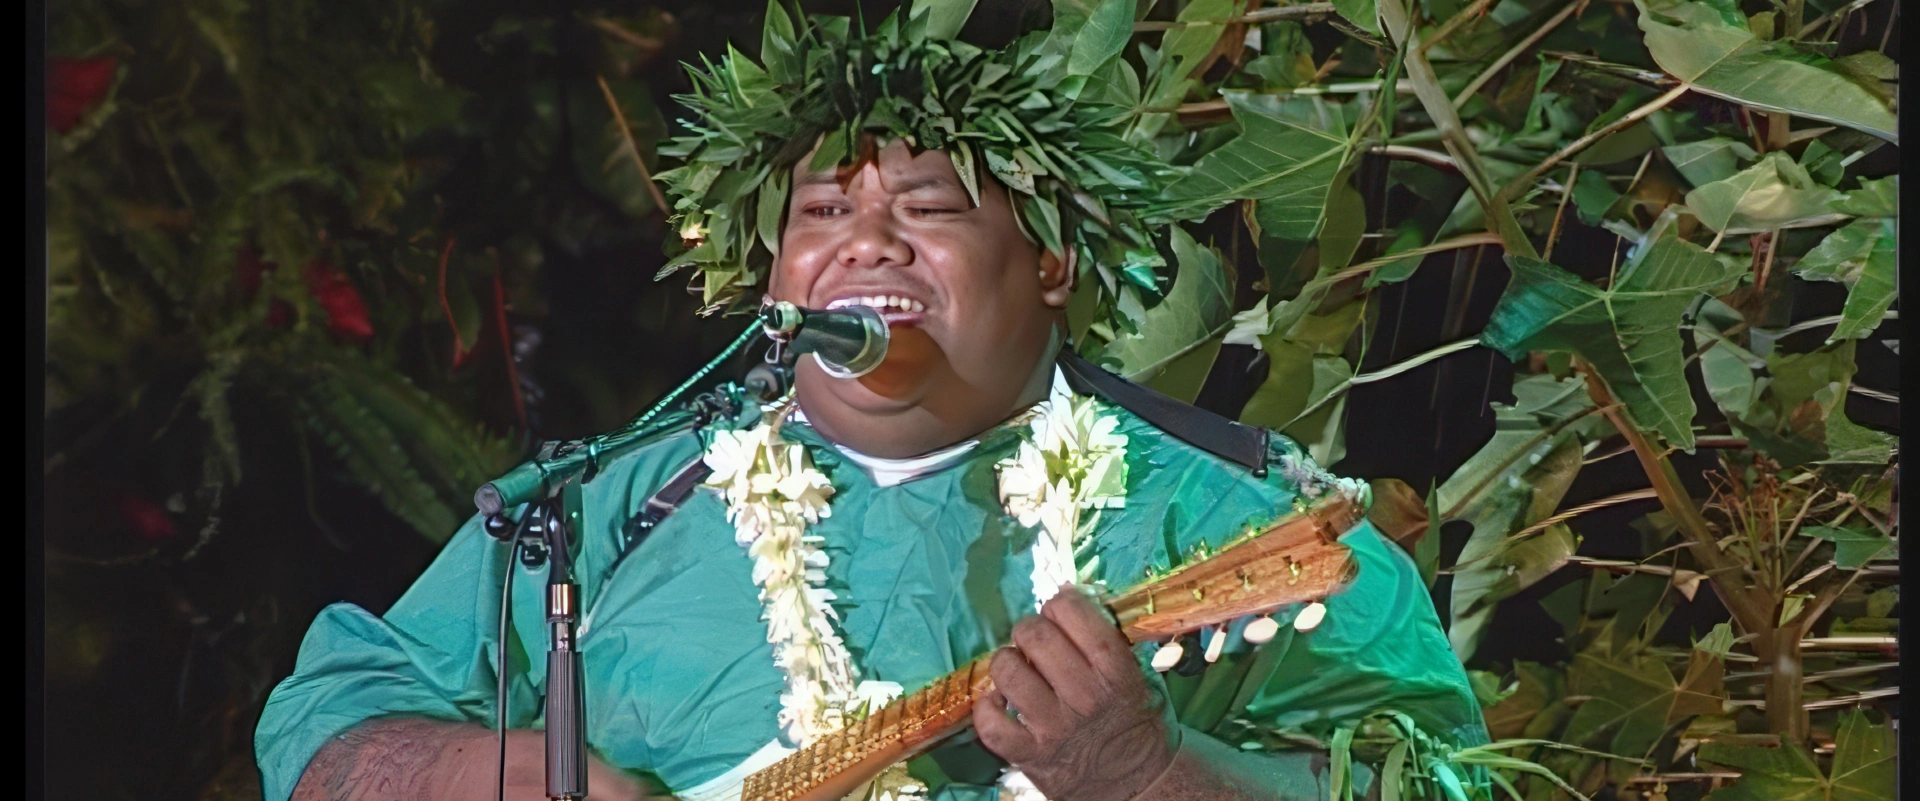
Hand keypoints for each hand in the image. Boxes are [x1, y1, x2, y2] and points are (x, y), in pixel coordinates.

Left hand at [972, 586, 1178, 800]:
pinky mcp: (1029, 755)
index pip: (1073, 613)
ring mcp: (1054, 728)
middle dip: (1030, 630)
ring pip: (1007, 670)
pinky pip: (989, 721)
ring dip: (1007, 661)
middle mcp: (1084, 697)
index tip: (1060, 615)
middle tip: (1037, 642)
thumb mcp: (1138, 674)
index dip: (1059, 605)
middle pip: (1034, 635)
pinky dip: (987, 705)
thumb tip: (1065, 592)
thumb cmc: (1135, 721)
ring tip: (1019, 669)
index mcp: (1116, 672)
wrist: (1138, 784)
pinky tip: (1001, 700)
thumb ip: (1107, 636)